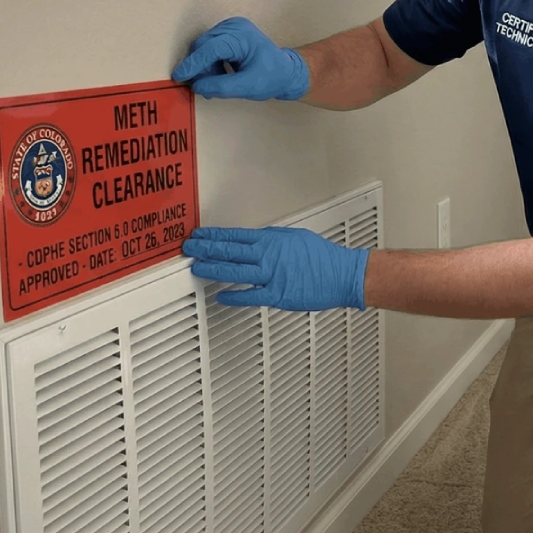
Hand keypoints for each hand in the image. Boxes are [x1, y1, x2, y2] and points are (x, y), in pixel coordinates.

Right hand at [172, 17, 309, 101]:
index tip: (179, 76)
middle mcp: (234, 27)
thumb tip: (197, 86)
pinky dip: (210, 64)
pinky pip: (210, 49)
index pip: (211, 48)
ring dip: (205, 68)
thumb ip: (221, 87)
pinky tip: (219, 76)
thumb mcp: (248, 86)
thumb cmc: (272, 77)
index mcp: (242, 36)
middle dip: (200, 69)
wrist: (286, 72)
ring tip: (216, 85)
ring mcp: (230, 29)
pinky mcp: (228, 35)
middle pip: (204, 47)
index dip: (193, 64)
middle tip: (205, 89)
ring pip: (204, 48)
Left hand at [184, 226, 369, 310]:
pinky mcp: (278, 295)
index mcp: (272, 241)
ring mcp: (272, 276)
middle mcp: (268, 256)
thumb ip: (272, 240)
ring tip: (197, 268)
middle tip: (190, 249)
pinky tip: (222, 296)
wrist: (342, 275)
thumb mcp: (294, 238)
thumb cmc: (322, 257)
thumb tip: (254, 241)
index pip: (235, 236)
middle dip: (206, 249)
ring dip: (213, 269)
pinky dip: (234, 296)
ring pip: (235, 272)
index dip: (214, 236)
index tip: (200, 235)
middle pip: (230, 251)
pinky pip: (251, 296)